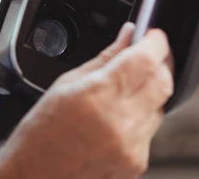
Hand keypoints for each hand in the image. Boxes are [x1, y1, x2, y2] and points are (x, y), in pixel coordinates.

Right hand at [0, 23, 173, 178]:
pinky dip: (142, 114)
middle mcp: (121, 122)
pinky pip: (151, 128)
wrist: (34, 176)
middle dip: (161, 61)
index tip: (153, 34)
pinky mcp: (137, 161)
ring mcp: (132, 145)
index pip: (146, 59)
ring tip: (128, 85)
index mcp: (98, 96)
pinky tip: (120, 112)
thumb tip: (126, 37)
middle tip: (148, 52)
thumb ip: (103, 59)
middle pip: (163, 81)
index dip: (155, 41)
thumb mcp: (64, 84)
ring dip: (151, 88)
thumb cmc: (39, 133)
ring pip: (161, 104)